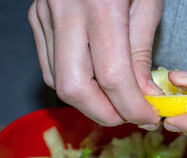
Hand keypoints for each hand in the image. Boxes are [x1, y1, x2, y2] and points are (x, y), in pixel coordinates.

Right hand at [28, 0, 162, 127]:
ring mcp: (45, 15)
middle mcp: (65, 11)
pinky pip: (51, 67)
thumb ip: (141, 53)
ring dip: (91, 104)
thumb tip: (144, 96)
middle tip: (131, 117)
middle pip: (75, 88)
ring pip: (59, 82)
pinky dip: (76, 86)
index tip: (149, 118)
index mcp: (100, 5)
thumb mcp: (147, 5)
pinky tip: (96, 85)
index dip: (132, 107)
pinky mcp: (38, 19)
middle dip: (106, 114)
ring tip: (117, 104)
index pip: (112, 76)